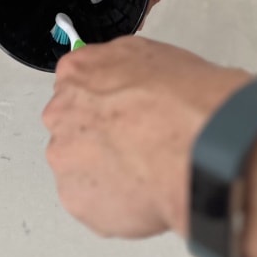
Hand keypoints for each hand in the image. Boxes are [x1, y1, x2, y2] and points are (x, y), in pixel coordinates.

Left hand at [42, 36, 250, 238]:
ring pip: (80, 167)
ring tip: (146, 170)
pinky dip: (114, 203)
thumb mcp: (150, 54)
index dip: (105, 102)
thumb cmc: (182, 102)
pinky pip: (93, 202)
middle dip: (101, 137)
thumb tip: (120, 75)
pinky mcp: (76, 199)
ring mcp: (65, 158)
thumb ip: (118, 67)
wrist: (195, 148)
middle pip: (73, 127)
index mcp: (77, 73)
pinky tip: (143, 192)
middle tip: (137, 144)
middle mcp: (61, 114)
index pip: (76, 86)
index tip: (120, 113)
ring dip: (105, 171)